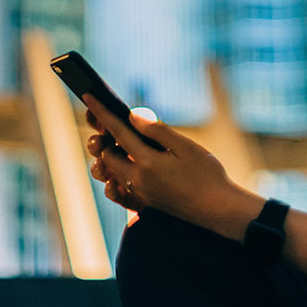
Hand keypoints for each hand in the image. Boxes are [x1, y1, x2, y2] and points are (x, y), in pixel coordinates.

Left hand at [84, 94, 237, 221]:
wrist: (218, 209)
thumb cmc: (208, 175)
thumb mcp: (186, 147)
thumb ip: (158, 131)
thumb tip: (133, 116)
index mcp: (147, 163)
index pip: (117, 132)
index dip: (102, 113)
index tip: (88, 97)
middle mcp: (137, 180)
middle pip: (108, 156)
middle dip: (104, 138)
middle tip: (106, 123)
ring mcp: (141, 193)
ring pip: (113, 173)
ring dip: (110, 157)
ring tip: (116, 144)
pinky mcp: (148, 203)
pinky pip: (122, 190)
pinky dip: (118, 177)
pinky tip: (128, 168)